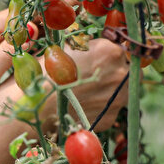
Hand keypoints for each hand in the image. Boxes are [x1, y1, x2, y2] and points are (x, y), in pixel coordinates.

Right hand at [0, 39, 129, 136]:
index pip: (122, 46)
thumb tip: (93, 45)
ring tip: (86, 90)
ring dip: (111, 89)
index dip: (111, 51)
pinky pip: (110, 108)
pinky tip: (81, 104)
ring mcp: (118, 99)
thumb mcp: (63, 48)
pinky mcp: (110, 118)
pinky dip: (100, 106)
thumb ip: (85, 46)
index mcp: (110, 51)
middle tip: (95, 73)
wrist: (35, 106)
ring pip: (123, 91)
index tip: (100, 56)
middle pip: (127, 69)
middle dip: (115, 70)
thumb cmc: (44, 72)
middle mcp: (121, 74)